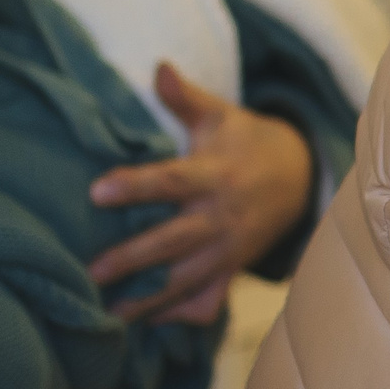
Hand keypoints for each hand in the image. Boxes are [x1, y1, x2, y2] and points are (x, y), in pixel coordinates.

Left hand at [86, 61, 313, 325]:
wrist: (298, 178)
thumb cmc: (244, 142)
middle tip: (90, 270)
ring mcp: (228, 250)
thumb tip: (158, 67)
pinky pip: (207, 301)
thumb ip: (184, 98)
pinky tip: (147, 321)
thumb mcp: (220, 115)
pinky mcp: (231, 271)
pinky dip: (179, 315)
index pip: (170, 181)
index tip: (96, 191)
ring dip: (148, 298)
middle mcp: (221, 217)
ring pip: (186, 280)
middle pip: (172, 241)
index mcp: (213, 174)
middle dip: (132, 258)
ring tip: (109, 311)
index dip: (134, 185)